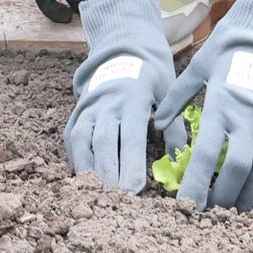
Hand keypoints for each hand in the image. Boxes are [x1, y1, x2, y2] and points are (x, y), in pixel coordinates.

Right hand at [64, 0, 176, 193]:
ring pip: (84, 141)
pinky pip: (72, 139)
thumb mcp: (169, 93)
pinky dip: (77, 161)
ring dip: (91, 171)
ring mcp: (89, 107)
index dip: (132, 163)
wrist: (122, 49)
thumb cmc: (151, 76)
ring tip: (98, 199)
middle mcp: (107, 102)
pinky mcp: (77, 114)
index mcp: (133, 97)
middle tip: (117, 203)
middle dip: (110, 174)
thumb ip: (175, 125)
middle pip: (105, 142)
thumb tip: (181, 159)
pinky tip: (85, 182)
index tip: (136, 189)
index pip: (131, 134)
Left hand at [165, 0, 252, 210]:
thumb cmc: (230, 47)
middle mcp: (249, 120)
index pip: (205, 156)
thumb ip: (177, 99)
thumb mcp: (197, 67)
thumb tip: (157, 125)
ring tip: (231, 211)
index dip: (195, 185)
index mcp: (222, 106)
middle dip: (220, 197)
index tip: (185, 205)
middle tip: (207, 214)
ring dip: (245, 196)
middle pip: (234, 170)